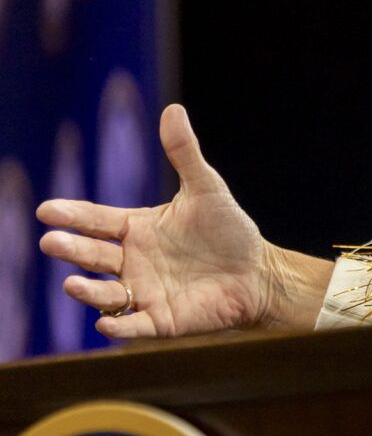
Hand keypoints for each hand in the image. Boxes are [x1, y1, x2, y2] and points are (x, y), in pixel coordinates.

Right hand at [35, 104, 312, 339]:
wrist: (258, 272)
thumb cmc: (229, 230)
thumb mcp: (206, 188)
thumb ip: (184, 153)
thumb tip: (173, 109)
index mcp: (136, 229)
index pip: (96, 221)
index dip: (72, 216)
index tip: (47, 210)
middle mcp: (132, 261)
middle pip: (92, 255)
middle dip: (71, 249)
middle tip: (52, 242)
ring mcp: (143, 291)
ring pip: (105, 292)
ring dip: (87, 290)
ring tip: (72, 284)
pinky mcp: (161, 320)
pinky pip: (134, 326)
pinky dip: (119, 326)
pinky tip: (106, 323)